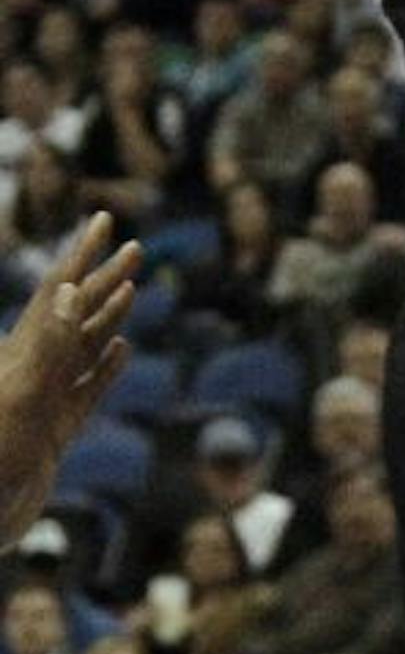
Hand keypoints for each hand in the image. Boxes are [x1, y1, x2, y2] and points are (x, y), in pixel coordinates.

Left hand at [0, 213, 138, 549]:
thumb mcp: (21, 398)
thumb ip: (48, 346)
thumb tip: (68, 292)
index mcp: (24, 357)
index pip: (58, 293)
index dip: (81, 256)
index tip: (100, 220)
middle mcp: (33, 372)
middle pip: (75, 313)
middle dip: (102, 277)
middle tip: (133, 246)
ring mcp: (45, 401)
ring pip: (84, 347)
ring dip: (108, 315)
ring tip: (131, 287)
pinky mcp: (55, 432)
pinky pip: (88, 388)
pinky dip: (107, 365)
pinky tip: (120, 351)